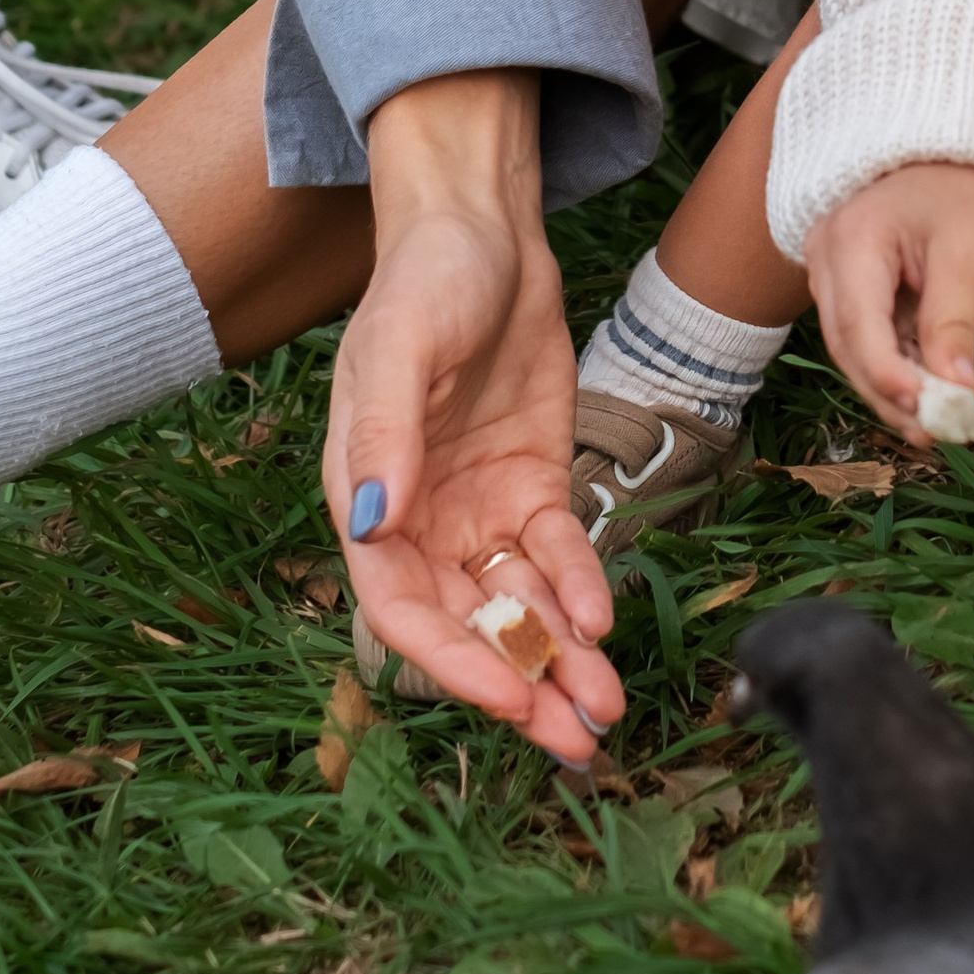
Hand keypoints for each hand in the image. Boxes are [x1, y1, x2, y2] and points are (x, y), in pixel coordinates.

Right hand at [323, 72, 622, 766]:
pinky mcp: (532, 483)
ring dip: (559, 658)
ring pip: (517, 606)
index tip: (508, 701)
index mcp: (367, 502)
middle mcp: (420, 521)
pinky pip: (555, 554)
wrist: (486, 230)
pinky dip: (580, 590)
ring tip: (606, 708)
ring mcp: (478, 507)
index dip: (454, 663)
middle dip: (521, 686)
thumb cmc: (423, 279)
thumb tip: (371, 525)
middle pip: (469, 626)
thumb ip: (383, 438)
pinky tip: (606, 619)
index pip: (403, 610)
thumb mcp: (399, 349)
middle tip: (577, 743)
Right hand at [804, 160, 973, 435]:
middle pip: (847, 344)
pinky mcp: (846, 280)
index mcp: (851, 238)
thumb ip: (954, 326)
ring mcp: (830, 268)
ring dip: (890, 386)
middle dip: (889, 394)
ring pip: (850, 345)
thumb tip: (958, 397)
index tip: (931, 414)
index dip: (890, 377)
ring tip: (934, 423)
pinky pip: (862, 332)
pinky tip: (925, 390)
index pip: (859, 326)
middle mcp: (825, 255)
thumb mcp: (970, 254)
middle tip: (936, 433)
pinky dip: (893, 362)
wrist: (954, 147)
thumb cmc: (964, 190)